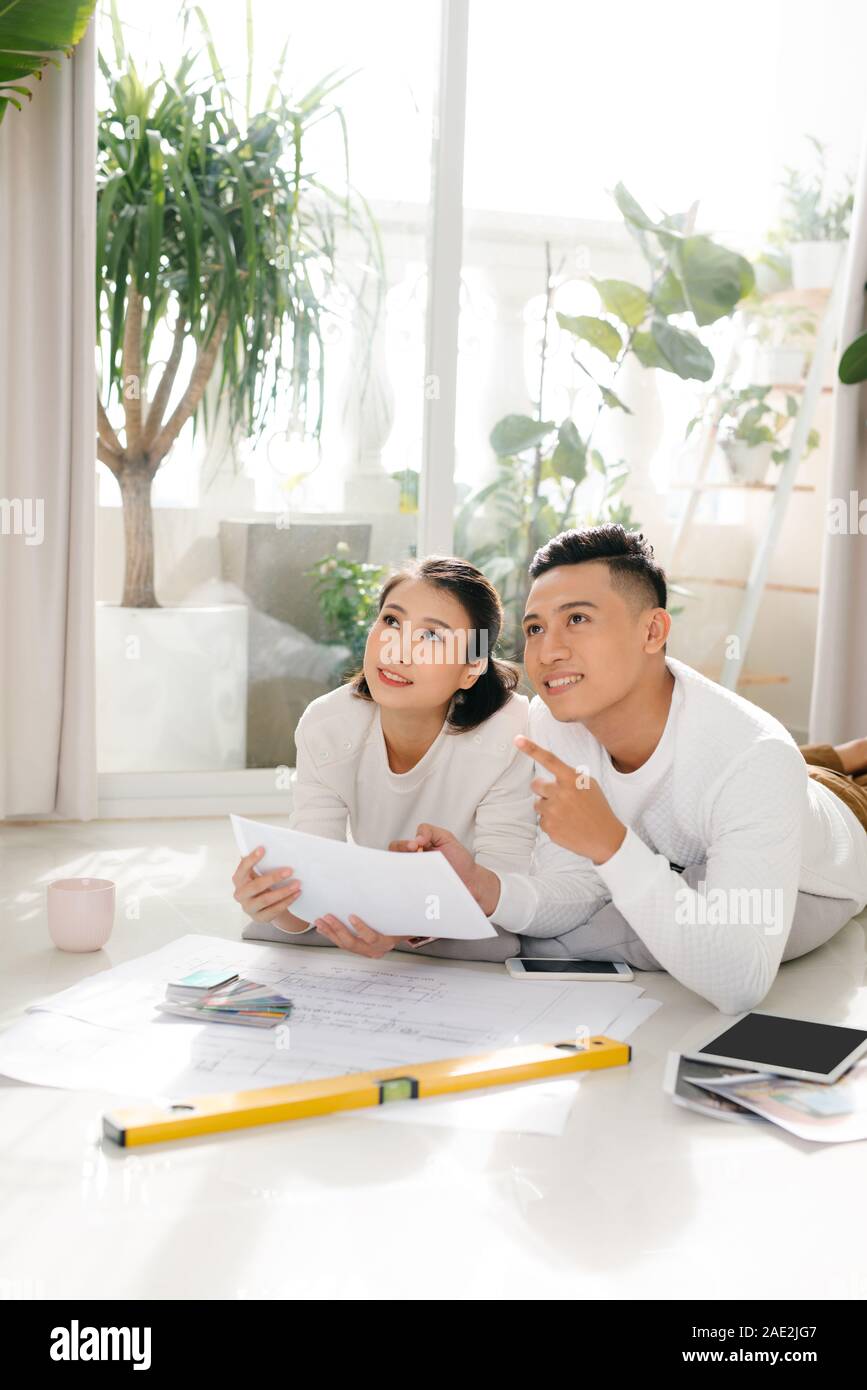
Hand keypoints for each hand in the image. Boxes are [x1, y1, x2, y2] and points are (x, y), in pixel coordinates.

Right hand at [232, 846, 303, 925]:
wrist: (262, 906)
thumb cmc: (260, 884)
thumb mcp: (257, 874)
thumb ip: (261, 864)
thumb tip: (273, 847)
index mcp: (238, 879)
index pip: (242, 868)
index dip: (251, 859)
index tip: (263, 848)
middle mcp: (240, 894)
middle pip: (256, 886)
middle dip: (273, 878)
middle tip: (290, 870)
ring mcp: (249, 908)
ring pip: (266, 900)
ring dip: (283, 891)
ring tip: (297, 884)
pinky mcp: (259, 918)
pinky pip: (274, 910)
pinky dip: (287, 901)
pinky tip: (296, 894)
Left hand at [314, 914, 410, 958]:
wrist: (405, 933)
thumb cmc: (402, 923)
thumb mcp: (400, 916)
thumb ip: (392, 906)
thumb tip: (387, 885)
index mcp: (387, 942)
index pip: (372, 938)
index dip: (361, 929)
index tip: (351, 916)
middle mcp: (376, 950)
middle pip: (353, 943)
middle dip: (338, 930)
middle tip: (327, 917)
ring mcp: (366, 952)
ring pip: (345, 945)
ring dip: (330, 933)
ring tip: (320, 922)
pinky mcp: (358, 950)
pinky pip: (343, 945)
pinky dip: (332, 936)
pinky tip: (322, 928)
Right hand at [389, 825, 500, 916]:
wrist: (473, 883)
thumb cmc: (459, 861)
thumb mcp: (446, 838)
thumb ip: (430, 831)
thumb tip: (417, 838)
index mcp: (415, 852)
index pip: (396, 848)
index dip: (401, 846)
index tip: (414, 846)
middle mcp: (412, 867)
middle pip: (392, 864)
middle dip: (399, 859)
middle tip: (415, 855)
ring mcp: (415, 883)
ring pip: (397, 881)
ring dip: (405, 875)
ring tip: (419, 873)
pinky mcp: (420, 896)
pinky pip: (409, 896)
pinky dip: (411, 892)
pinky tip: (421, 886)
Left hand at [514, 736, 626, 864]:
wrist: (605, 837)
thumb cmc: (597, 808)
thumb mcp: (589, 785)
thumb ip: (570, 777)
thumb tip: (553, 776)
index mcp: (572, 779)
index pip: (549, 759)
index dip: (531, 749)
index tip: (517, 740)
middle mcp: (560, 793)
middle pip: (536, 785)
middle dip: (543, 789)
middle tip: (558, 797)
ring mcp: (553, 811)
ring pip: (538, 804)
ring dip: (548, 807)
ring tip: (567, 814)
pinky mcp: (549, 827)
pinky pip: (542, 820)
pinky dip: (552, 822)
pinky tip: (566, 825)